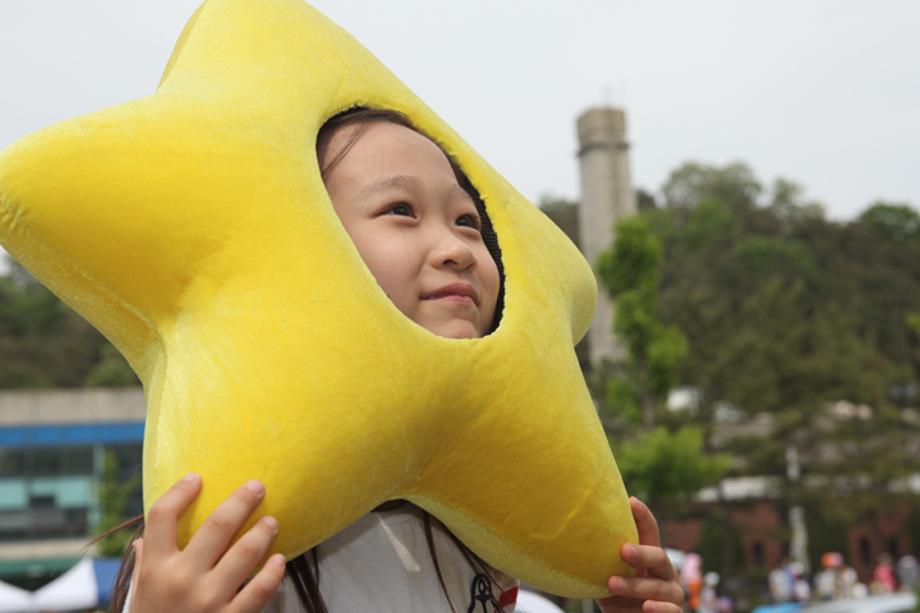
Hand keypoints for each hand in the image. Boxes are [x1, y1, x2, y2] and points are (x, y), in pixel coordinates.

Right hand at [128, 473, 285, 612]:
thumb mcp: (139, 595)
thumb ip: (146, 563)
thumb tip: (145, 539)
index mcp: (154, 568)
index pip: (162, 516)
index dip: (180, 491)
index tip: (197, 477)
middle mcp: (180, 579)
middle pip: (217, 525)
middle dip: (242, 500)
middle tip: (258, 486)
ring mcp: (207, 600)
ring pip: (245, 552)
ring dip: (263, 532)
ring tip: (272, 522)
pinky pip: (259, 591)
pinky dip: (272, 573)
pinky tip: (279, 560)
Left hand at [596, 497, 683, 612]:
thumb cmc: (619, 596)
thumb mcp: (609, 576)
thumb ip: (604, 561)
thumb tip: (573, 536)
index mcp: (651, 557)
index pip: (650, 532)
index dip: (643, 517)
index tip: (631, 502)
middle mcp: (664, 573)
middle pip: (658, 557)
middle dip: (641, 553)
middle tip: (622, 550)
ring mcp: (671, 594)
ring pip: (658, 587)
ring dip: (635, 586)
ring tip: (612, 583)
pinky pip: (671, 612)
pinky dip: (660, 609)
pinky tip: (648, 606)